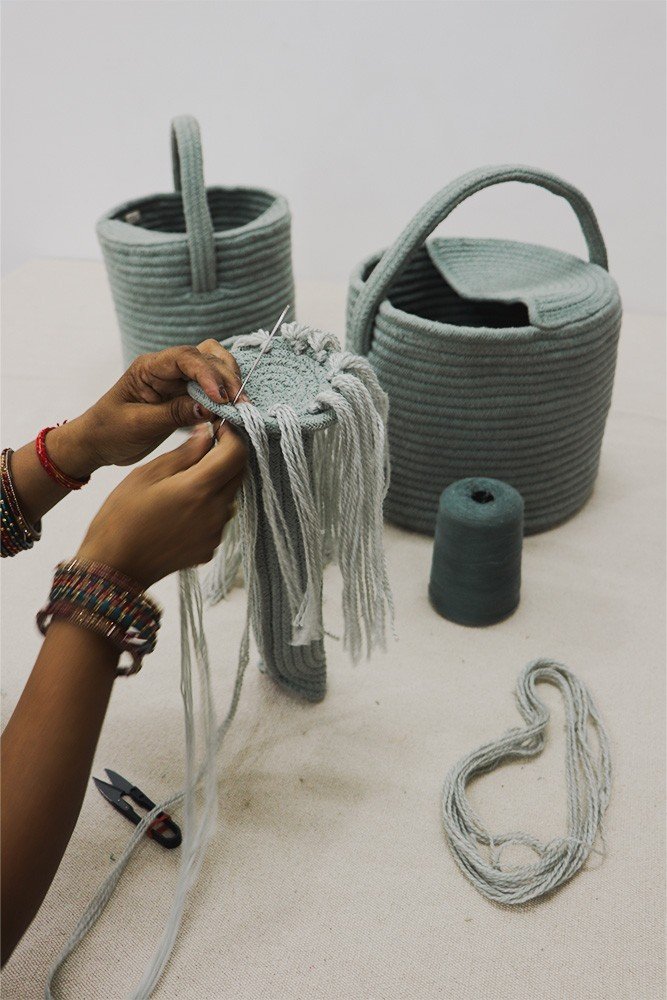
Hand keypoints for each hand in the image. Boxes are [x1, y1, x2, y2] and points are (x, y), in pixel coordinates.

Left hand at [46, 341, 247, 478]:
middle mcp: (166, 368)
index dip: (208, 374)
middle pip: (206, 356)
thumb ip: (174, 413)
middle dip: (226, 378)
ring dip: (230, 382)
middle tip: (240, 405)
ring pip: (214, 366)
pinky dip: (225, 396)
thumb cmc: (109, 431)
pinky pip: (211, 388)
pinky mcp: (185, 395)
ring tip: (239, 406)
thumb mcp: (140, 424)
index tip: (222, 398)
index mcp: (149, 368)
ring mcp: (177, 380)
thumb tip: (209, 407)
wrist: (96, 444)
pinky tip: (232, 412)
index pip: (185, 358)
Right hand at [75, 423, 246, 588]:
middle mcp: (216, 512)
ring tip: (185, 482)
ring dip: (217, 483)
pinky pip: (218, 519)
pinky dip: (208, 507)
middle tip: (203, 449)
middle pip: (238, 474)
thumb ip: (184, 453)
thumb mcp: (148, 474)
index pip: (237, 453)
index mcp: (200, 488)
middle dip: (226, 457)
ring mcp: (215, 533)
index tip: (218, 429)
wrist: (115, 565)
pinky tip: (182, 509)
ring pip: (229, 496)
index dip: (231, 435)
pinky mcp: (210, 548)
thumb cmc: (122, 516)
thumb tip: (207, 434)